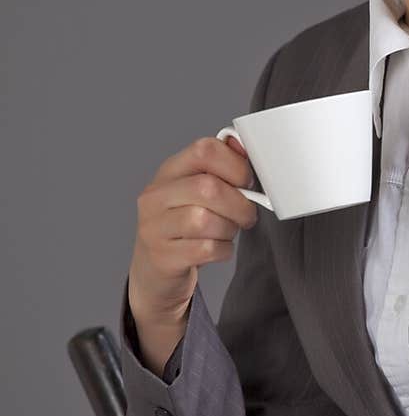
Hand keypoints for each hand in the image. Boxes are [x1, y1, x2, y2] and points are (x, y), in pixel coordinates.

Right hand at [128, 133, 258, 322]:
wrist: (157, 268)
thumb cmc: (185, 224)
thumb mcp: (197, 191)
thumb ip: (221, 168)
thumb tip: (244, 147)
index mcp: (169, 171)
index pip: (204, 150)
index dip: (235, 165)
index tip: (247, 181)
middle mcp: (156, 196)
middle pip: (207, 187)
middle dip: (239, 204)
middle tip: (246, 214)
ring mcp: (155, 227)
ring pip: (204, 220)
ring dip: (229, 228)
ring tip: (228, 231)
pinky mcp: (163, 257)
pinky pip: (205, 249)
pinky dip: (222, 250)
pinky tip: (219, 248)